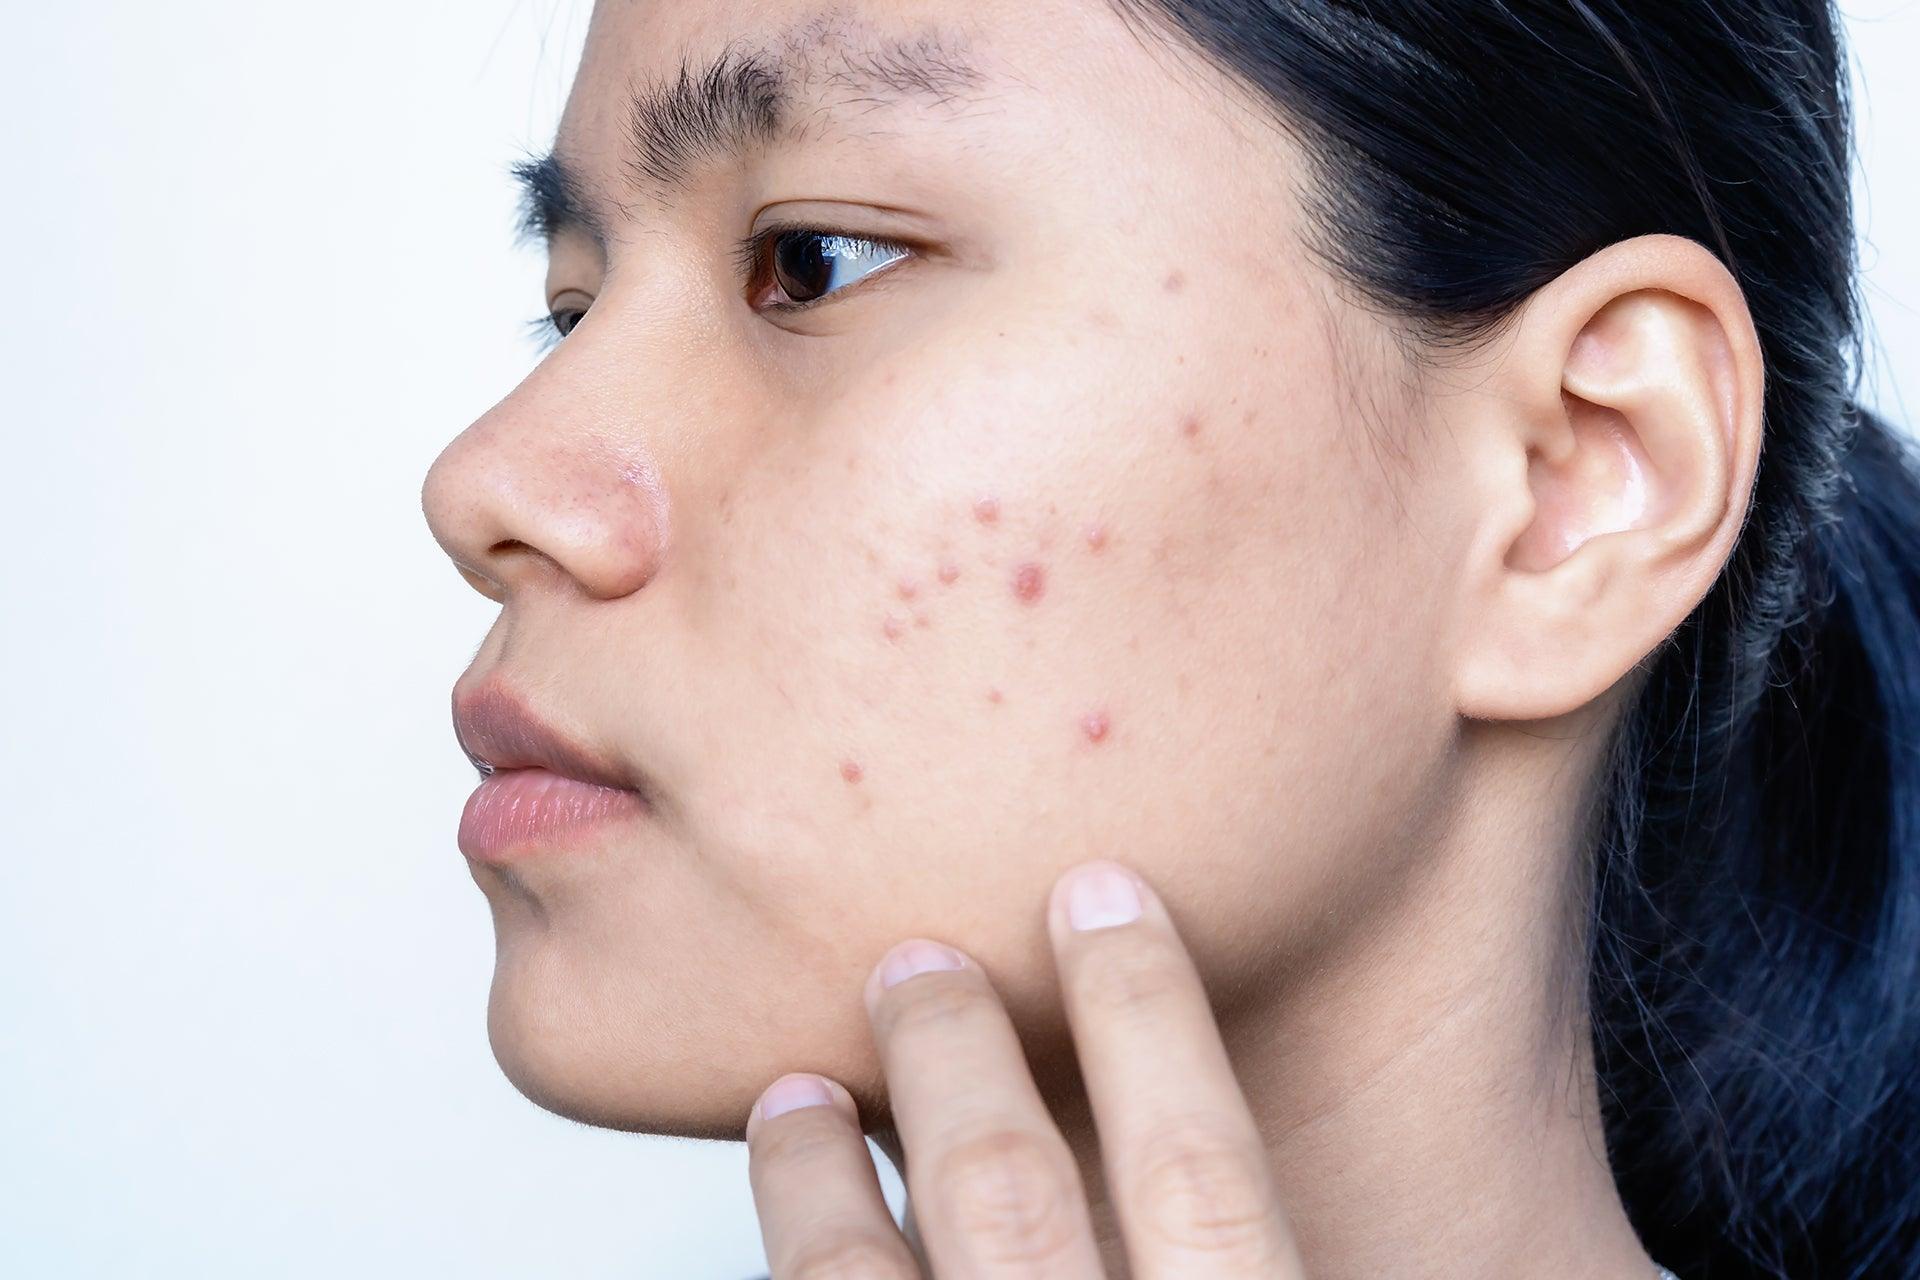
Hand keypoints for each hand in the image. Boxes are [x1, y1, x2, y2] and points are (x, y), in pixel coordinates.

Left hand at [743, 859, 1304, 1277]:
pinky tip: (781, 1227)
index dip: (1147, 1013)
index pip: (1197, 1171)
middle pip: (1004, 1190)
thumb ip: (1294, 1238)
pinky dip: (793, 1258)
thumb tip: (1517, 1190)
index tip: (1103, 890)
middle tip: (915, 956)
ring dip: (813, 1175)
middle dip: (951, 1055)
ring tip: (794, 1095)